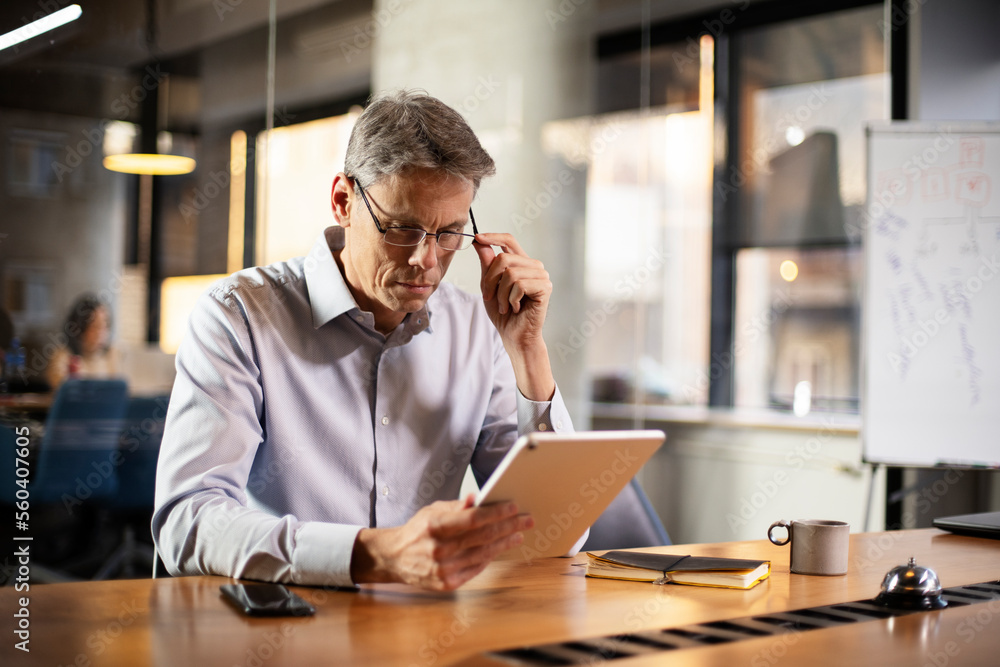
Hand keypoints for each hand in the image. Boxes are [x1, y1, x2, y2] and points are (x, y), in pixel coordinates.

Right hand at [350, 495, 531, 590]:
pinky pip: (475, 569)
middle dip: (509, 526)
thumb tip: (476, 498)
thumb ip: (456, 507)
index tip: (513, 507)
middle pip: (483, 536)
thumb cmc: (417, 531)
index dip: (496, 513)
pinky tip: (499, 548)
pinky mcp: (446, 583)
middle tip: (526, 520)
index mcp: (435, 526)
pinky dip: (489, 557)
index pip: (473, 518)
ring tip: (518, 535)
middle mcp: (439, 549)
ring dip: (504, 543)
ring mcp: (443, 569)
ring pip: (483, 554)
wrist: (394, 558)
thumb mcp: (432, 512)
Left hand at [473, 233, 551, 348]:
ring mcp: (541, 276)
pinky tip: (516, 308)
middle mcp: (534, 266)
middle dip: (490, 280)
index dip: (493, 236)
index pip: (509, 240)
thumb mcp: (489, 286)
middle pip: (504, 258)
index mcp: (521, 263)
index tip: (477, 238)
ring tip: (505, 306)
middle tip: (489, 297)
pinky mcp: (545, 287)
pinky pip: (519, 285)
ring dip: (501, 294)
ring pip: (510, 273)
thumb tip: (480, 242)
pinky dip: (511, 299)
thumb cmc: (503, 313)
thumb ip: (487, 264)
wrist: (514, 335)